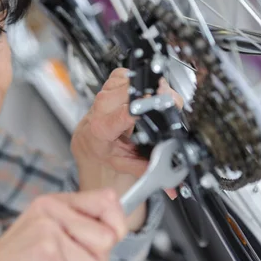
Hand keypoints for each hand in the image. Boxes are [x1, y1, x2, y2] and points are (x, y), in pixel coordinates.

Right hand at [0, 189, 127, 260]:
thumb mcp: (48, 231)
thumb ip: (79, 227)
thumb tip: (116, 231)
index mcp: (55, 202)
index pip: (108, 200)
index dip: (117, 223)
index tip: (108, 239)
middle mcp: (52, 211)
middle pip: (107, 239)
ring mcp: (47, 231)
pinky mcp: (44, 255)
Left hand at [71, 68, 182, 199]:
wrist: (88, 139)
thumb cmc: (104, 150)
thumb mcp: (125, 163)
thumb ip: (149, 171)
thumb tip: (171, 185)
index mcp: (101, 128)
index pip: (122, 113)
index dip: (139, 108)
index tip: (154, 107)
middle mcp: (101, 108)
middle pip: (130, 91)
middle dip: (152, 95)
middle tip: (166, 103)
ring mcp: (104, 94)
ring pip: (130, 79)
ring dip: (146, 87)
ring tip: (153, 101)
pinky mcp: (109, 83)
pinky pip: (127, 74)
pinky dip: (138, 80)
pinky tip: (141, 91)